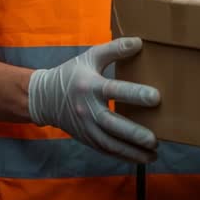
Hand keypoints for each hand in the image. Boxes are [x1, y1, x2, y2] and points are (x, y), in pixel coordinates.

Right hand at [27, 37, 160, 163]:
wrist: (44, 98)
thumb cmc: (71, 74)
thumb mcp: (90, 56)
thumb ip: (114, 49)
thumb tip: (140, 42)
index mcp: (89, 86)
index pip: (114, 90)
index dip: (134, 94)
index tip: (156, 97)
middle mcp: (87, 109)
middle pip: (112, 124)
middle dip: (133, 133)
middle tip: (154, 139)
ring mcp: (86, 127)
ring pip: (109, 143)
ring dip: (132, 151)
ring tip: (154, 153)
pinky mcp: (86, 138)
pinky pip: (106, 150)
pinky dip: (124, 155)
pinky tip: (142, 157)